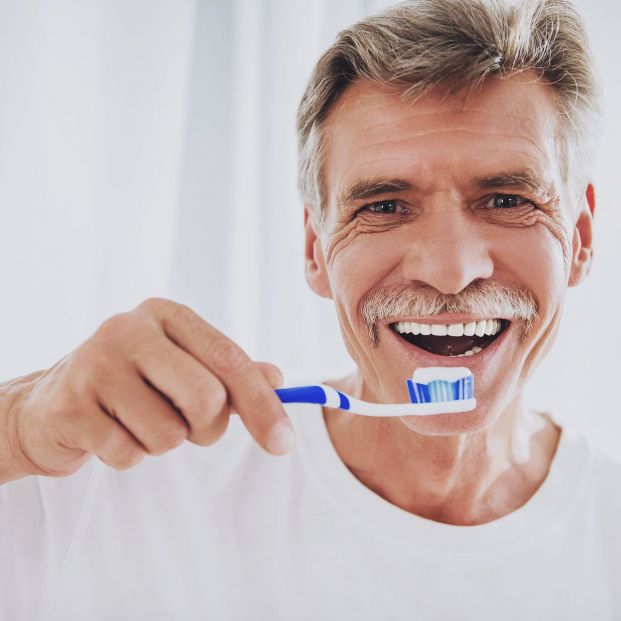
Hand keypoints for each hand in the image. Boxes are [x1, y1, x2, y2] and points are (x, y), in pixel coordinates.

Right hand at [4, 298, 292, 478]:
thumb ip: (230, 372)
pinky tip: (109, 433)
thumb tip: (278, 380)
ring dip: (163, 443)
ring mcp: (94, 364)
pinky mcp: (69, 405)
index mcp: (166, 315)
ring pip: (169, 435)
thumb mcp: (183, 367)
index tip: (284, 443)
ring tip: (138, 422)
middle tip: (188, 427)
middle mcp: (128, 329)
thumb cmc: (134, 385)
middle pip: (207, 398)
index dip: (263, 405)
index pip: (229, 359)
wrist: (51, 404)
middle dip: (208, 429)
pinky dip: (129, 455)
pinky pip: (129, 454)